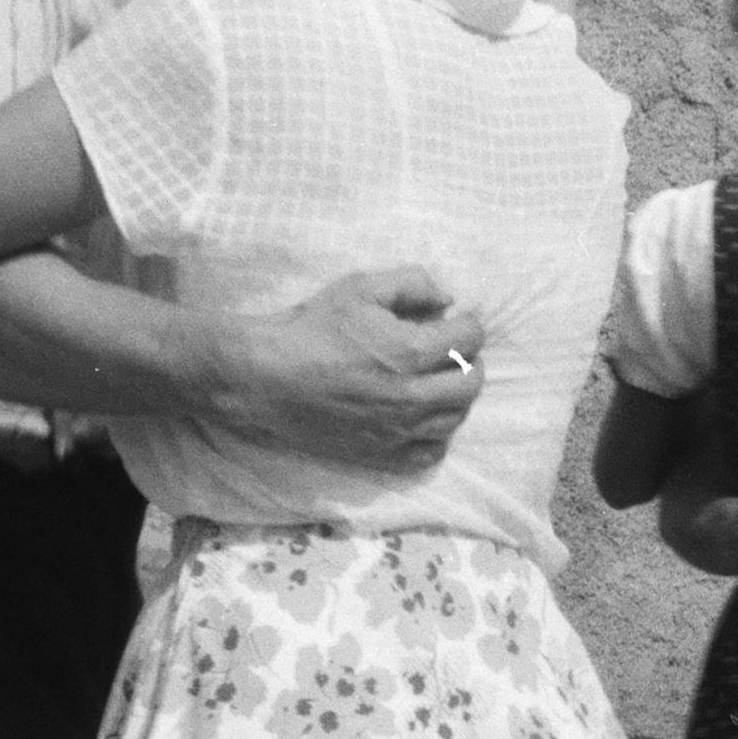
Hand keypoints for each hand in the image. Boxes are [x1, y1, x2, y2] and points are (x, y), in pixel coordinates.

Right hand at [218, 270, 486, 469]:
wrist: (265, 378)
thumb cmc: (311, 329)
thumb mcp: (360, 288)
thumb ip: (412, 284)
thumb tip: (448, 299)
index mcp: (411, 352)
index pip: (471, 338)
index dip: (465, 324)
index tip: (451, 322)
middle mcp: (412, 396)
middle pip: (472, 381)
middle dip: (467, 360)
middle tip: (446, 351)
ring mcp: (399, 430)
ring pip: (456, 417)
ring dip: (453, 395)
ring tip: (434, 380)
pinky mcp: (382, 454)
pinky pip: (431, 453)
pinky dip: (435, 435)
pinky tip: (420, 416)